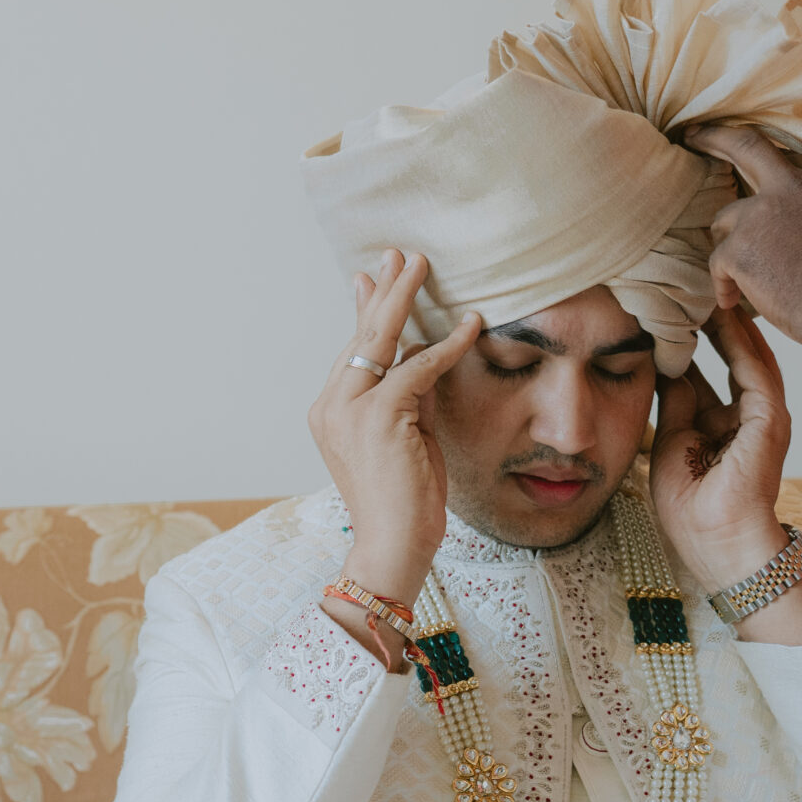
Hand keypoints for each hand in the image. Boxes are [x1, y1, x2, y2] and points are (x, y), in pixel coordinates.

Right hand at [307, 250, 483, 608]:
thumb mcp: (408, 438)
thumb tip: (425, 356)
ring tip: (422, 265)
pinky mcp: (379, 418)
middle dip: (383, 291)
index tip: (373, 277)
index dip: (367, 312)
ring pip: (380, 341)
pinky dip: (446, 345)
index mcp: (331, 413)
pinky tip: (470, 324)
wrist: (392, 546)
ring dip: (404, 299)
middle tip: (400, 254)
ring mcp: (350, 411)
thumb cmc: (404, 503)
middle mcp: (331, 406)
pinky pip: (417, 368)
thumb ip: (411, 397)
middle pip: (361, 336)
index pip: (353, 351)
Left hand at [647, 305, 794, 590]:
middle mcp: (748, 417)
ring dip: (728, 324)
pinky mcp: (770, 420)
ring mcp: (764, 417)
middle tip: (690, 286)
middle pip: (732, 358)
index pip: (708, 373)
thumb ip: (676, 403)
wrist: (717, 544)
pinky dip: (740, 342)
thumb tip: (665, 364)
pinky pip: (755, 370)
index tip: (671, 311)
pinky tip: (723, 316)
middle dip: (712, 324)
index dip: (690, 343)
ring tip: (707, 289)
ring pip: (748, 356)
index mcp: (725, 426)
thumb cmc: (692, 509)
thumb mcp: (674, 441)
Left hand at [690, 123, 801, 342]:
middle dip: (716, 137)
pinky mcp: (738, 246)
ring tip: (750, 275)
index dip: (766, 164)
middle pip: (746, 146)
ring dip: (731, 245)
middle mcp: (792, 187)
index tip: (745, 156)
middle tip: (693, 135)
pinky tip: (732, 299)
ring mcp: (760, 214)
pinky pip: (718, 264)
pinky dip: (725, 284)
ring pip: (725, 220)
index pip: (786, 160)